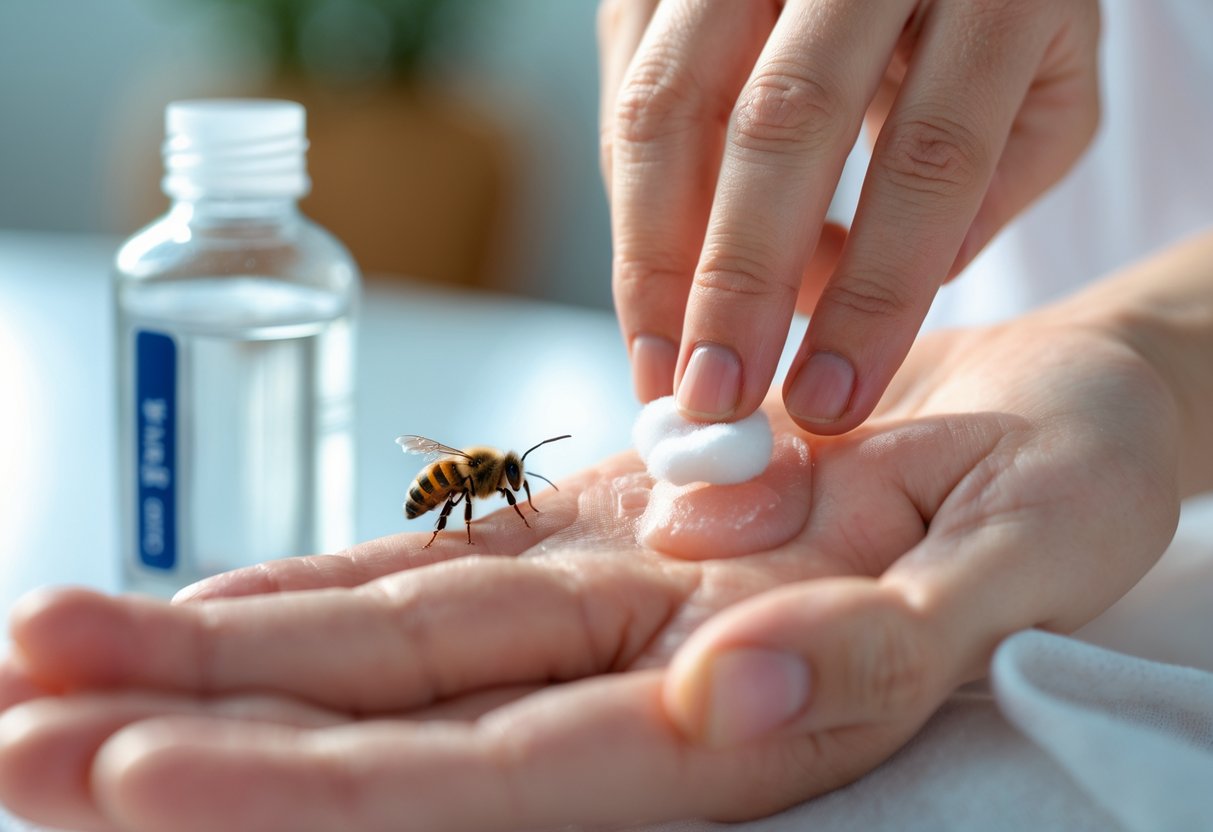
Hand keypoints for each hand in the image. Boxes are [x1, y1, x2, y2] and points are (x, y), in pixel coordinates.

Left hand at [0, 300, 1179, 830]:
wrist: (1055, 417)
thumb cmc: (1064, 487)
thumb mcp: (1017, 557)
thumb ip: (882, 642)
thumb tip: (731, 693)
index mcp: (741, 706)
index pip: (502, 772)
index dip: (325, 785)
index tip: (140, 779)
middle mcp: (644, 670)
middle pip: (398, 718)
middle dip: (201, 732)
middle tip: (6, 734)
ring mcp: (613, 599)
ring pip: (397, 645)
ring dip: (225, 661)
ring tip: (49, 664)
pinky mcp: (611, 531)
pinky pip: (452, 571)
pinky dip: (328, 589)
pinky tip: (217, 611)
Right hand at [599, 0, 1099, 430]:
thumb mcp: (1050, 75)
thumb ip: (993, 179)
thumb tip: (865, 291)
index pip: (933, 157)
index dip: (878, 292)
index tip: (831, 400)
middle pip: (784, 125)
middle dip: (739, 282)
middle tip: (714, 398)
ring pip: (671, 103)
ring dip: (650, 251)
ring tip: (658, 362)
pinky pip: (630, 80)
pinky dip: (632, 192)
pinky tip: (656, 270)